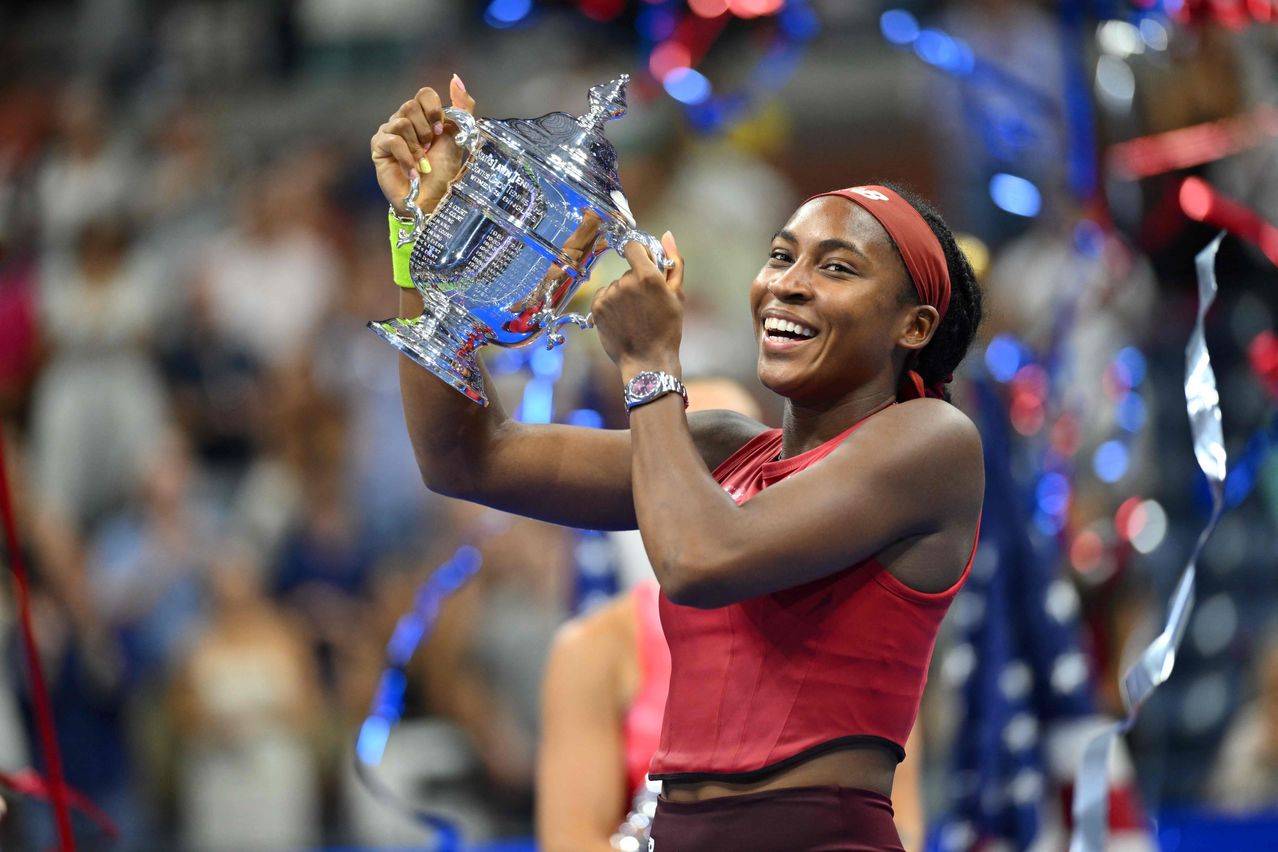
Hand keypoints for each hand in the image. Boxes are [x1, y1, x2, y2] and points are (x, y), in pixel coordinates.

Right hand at [370, 74, 476, 216]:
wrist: (432, 200)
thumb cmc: (444, 172)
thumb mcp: (458, 137)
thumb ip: (461, 109)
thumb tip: (455, 78)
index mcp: (423, 116)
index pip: (424, 93)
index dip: (434, 110)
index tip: (441, 131)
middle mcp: (403, 119)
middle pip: (411, 105)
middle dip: (426, 131)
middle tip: (429, 150)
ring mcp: (388, 132)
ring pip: (401, 122)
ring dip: (417, 147)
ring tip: (422, 163)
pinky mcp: (378, 147)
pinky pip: (392, 140)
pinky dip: (407, 158)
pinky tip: (414, 172)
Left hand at [590, 231, 683, 376]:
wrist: (647, 361)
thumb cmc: (667, 329)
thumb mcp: (677, 295)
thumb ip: (674, 261)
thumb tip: (667, 235)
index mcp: (647, 276)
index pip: (633, 247)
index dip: (641, 254)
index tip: (646, 266)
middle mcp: (625, 282)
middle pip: (628, 270)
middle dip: (637, 281)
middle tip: (647, 304)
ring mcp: (609, 295)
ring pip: (617, 285)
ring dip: (624, 294)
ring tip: (635, 316)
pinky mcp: (597, 307)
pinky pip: (605, 295)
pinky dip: (612, 304)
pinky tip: (623, 319)